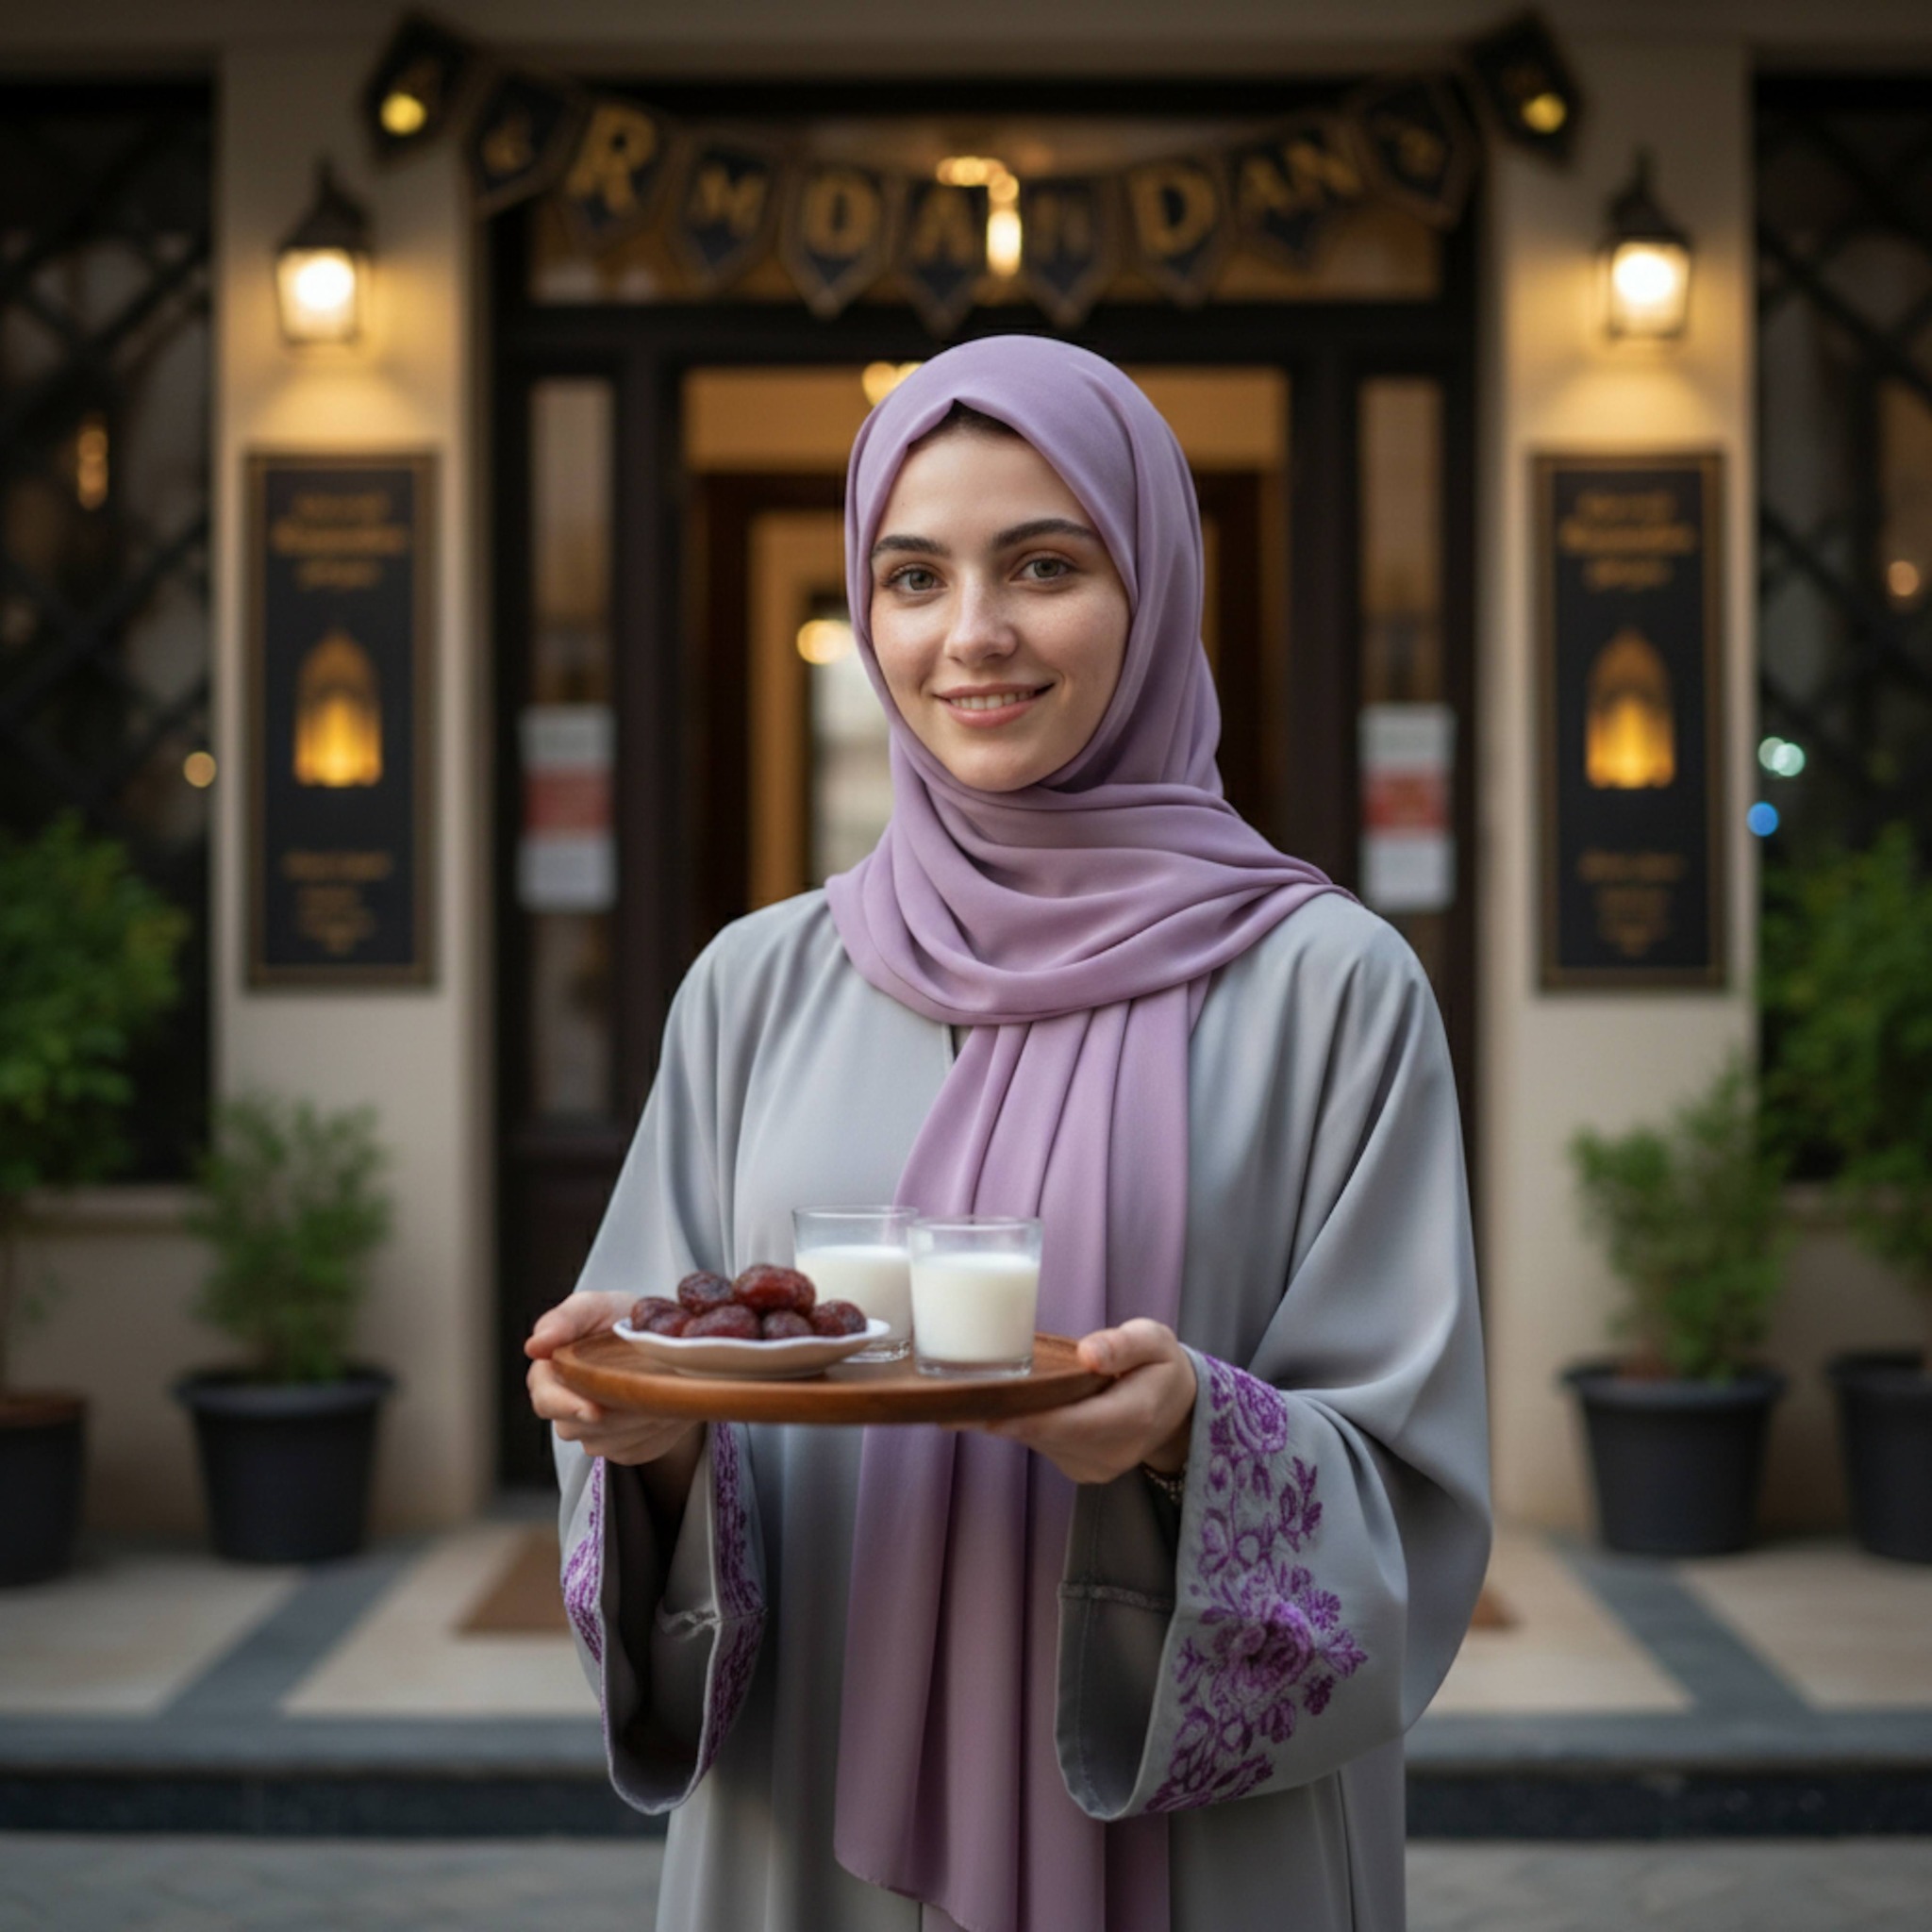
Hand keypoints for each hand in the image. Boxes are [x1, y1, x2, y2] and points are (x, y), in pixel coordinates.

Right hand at [526, 1289, 703, 1474]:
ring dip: (638, 1418)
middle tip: (645, 1391)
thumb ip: (564, 1319)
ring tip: (660, 1387)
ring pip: (609, 1441)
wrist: (662, 1339)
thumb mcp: (594, 1306)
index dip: (566, 1406)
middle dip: (613, 1412)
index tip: (593, 1409)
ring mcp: (593, 1432)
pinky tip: (664, 1405)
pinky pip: (634, 1449)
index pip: (545, 1400)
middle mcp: (566, 1408)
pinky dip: (655, 1430)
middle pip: (577, 1426)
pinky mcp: (622, 1446)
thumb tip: (535, 1345)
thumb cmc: (618, 1318)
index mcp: (551, 1374)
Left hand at [974, 1318, 1195, 1485]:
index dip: (1021, 1416)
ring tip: (965, 1391)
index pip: (1068, 1423)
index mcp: (1132, 1418)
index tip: (979, 1407)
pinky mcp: (1080, 1469)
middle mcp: (1111, 1452)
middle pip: (1043, 1434)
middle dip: (998, 1414)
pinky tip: (1002, 1401)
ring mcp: (1094, 1467)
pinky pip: (1042, 1443)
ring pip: (1037, 1439)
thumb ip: (1124, 1344)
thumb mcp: (1155, 1340)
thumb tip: (1088, 1353)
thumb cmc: (1161, 1365)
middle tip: (947, 1395)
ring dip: (1006, 1418)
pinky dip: (1022, 1422)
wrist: (1178, 1410)